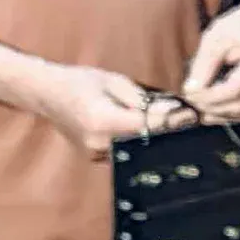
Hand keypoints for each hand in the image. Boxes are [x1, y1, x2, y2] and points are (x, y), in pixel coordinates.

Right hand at [30, 65, 194, 156]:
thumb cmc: (81, 81)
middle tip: (191, 122)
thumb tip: (174, 109)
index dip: (173, 122)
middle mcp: (100, 143)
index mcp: (103, 121)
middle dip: (170, 132)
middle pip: (146, 142)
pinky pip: (128, 152)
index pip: (148, 126)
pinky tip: (157, 133)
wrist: (47, 94)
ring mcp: (97, 154)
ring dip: (159, 139)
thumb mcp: (115, 81)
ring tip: (178, 127)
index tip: (191, 115)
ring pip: (139, 150)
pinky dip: (144, 142)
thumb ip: (143, 98)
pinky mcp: (98, 157)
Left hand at [182, 3, 239, 120]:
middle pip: (239, 106)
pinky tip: (213, 108)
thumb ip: (203, 64)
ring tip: (198, 106)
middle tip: (189, 101)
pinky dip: (230, 114)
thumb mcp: (216, 37)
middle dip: (211, 107)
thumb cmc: (239, 25)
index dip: (207, 96)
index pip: (232, 91)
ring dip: (219, 114)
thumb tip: (190, 90)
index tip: (187, 92)